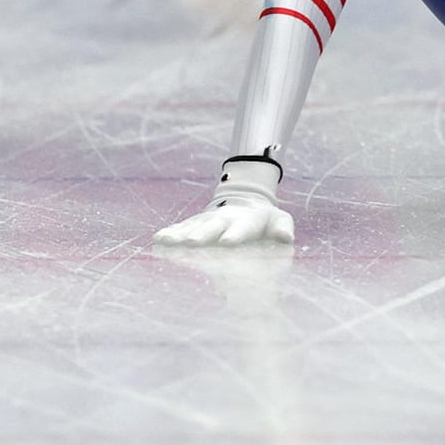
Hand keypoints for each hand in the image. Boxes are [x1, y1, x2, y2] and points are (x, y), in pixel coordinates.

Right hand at [155, 155, 294, 246]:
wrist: (245, 201)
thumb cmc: (265, 220)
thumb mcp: (279, 220)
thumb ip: (283, 228)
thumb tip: (286, 238)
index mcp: (248, 220)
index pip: (242, 228)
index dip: (235, 235)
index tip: (228, 243)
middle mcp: (225, 218)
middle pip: (212, 226)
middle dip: (202, 234)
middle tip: (193, 243)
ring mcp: (207, 220)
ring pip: (193, 227)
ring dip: (180, 235)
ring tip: (166, 242)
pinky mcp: (194, 224)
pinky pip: (181, 229)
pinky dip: (170, 234)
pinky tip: (158, 240)